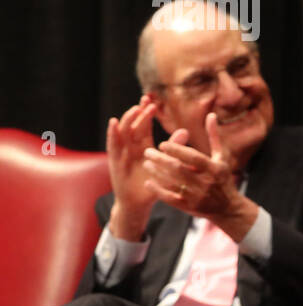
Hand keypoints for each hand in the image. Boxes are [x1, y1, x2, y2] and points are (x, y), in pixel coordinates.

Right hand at [106, 96, 163, 239]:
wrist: (138, 203)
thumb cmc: (154, 185)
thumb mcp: (166, 166)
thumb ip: (174, 149)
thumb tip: (186, 131)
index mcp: (144, 147)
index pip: (144, 127)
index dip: (147, 114)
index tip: (153, 103)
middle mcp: (131, 148)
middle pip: (133, 126)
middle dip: (138, 113)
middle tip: (147, 102)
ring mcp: (122, 153)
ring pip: (123, 132)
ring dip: (127, 120)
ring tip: (135, 109)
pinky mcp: (114, 161)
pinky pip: (112, 145)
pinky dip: (112, 133)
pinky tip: (113, 122)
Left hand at [142, 112, 258, 241]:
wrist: (228, 208)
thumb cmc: (222, 178)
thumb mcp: (222, 157)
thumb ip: (213, 137)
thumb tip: (210, 115)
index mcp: (214, 169)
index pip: (192, 157)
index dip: (176, 150)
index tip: (162, 144)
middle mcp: (206, 183)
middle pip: (178, 169)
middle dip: (160, 160)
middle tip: (147, 152)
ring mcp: (197, 196)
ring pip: (172, 182)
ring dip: (156, 172)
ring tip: (146, 164)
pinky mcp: (189, 207)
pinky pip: (169, 198)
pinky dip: (158, 189)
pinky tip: (149, 181)